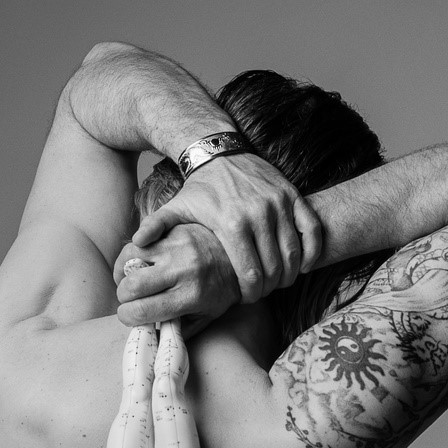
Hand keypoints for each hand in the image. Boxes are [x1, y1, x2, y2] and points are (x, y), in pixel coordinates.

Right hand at [115, 223, 239, 335]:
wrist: (240, 255)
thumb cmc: (220, 291)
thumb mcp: (206, 317)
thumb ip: (179, 330)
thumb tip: (151, 338)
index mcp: (190, 296)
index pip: (144, 310)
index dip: (127, 317)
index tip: (127, 317)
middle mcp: (182, 270)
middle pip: (132, 286)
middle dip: (123, 297)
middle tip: (128, 300)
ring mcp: (176, 247)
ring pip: (129, 259)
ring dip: (122, 273)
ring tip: (128, 281)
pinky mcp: (172, 230)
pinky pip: (138, 240)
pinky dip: (130, 254)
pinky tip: (134, 263)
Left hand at [131, 153, 322, 302]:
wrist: (220, 150)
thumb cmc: (199, 187)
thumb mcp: (175, 207)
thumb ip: (156, 227)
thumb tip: (135, 246)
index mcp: (232, 224)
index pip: (249, 274)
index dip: (250, 293)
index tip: (246, 298)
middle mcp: (259, 214)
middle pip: (274, 269)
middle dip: (269, 287)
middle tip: (262, 292)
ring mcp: (279, 204)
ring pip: (294, 253)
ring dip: (290, 273)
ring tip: (279, 281)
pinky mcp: (293, 196)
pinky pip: (312, 231)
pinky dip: (311, 252)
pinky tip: (303, 264)